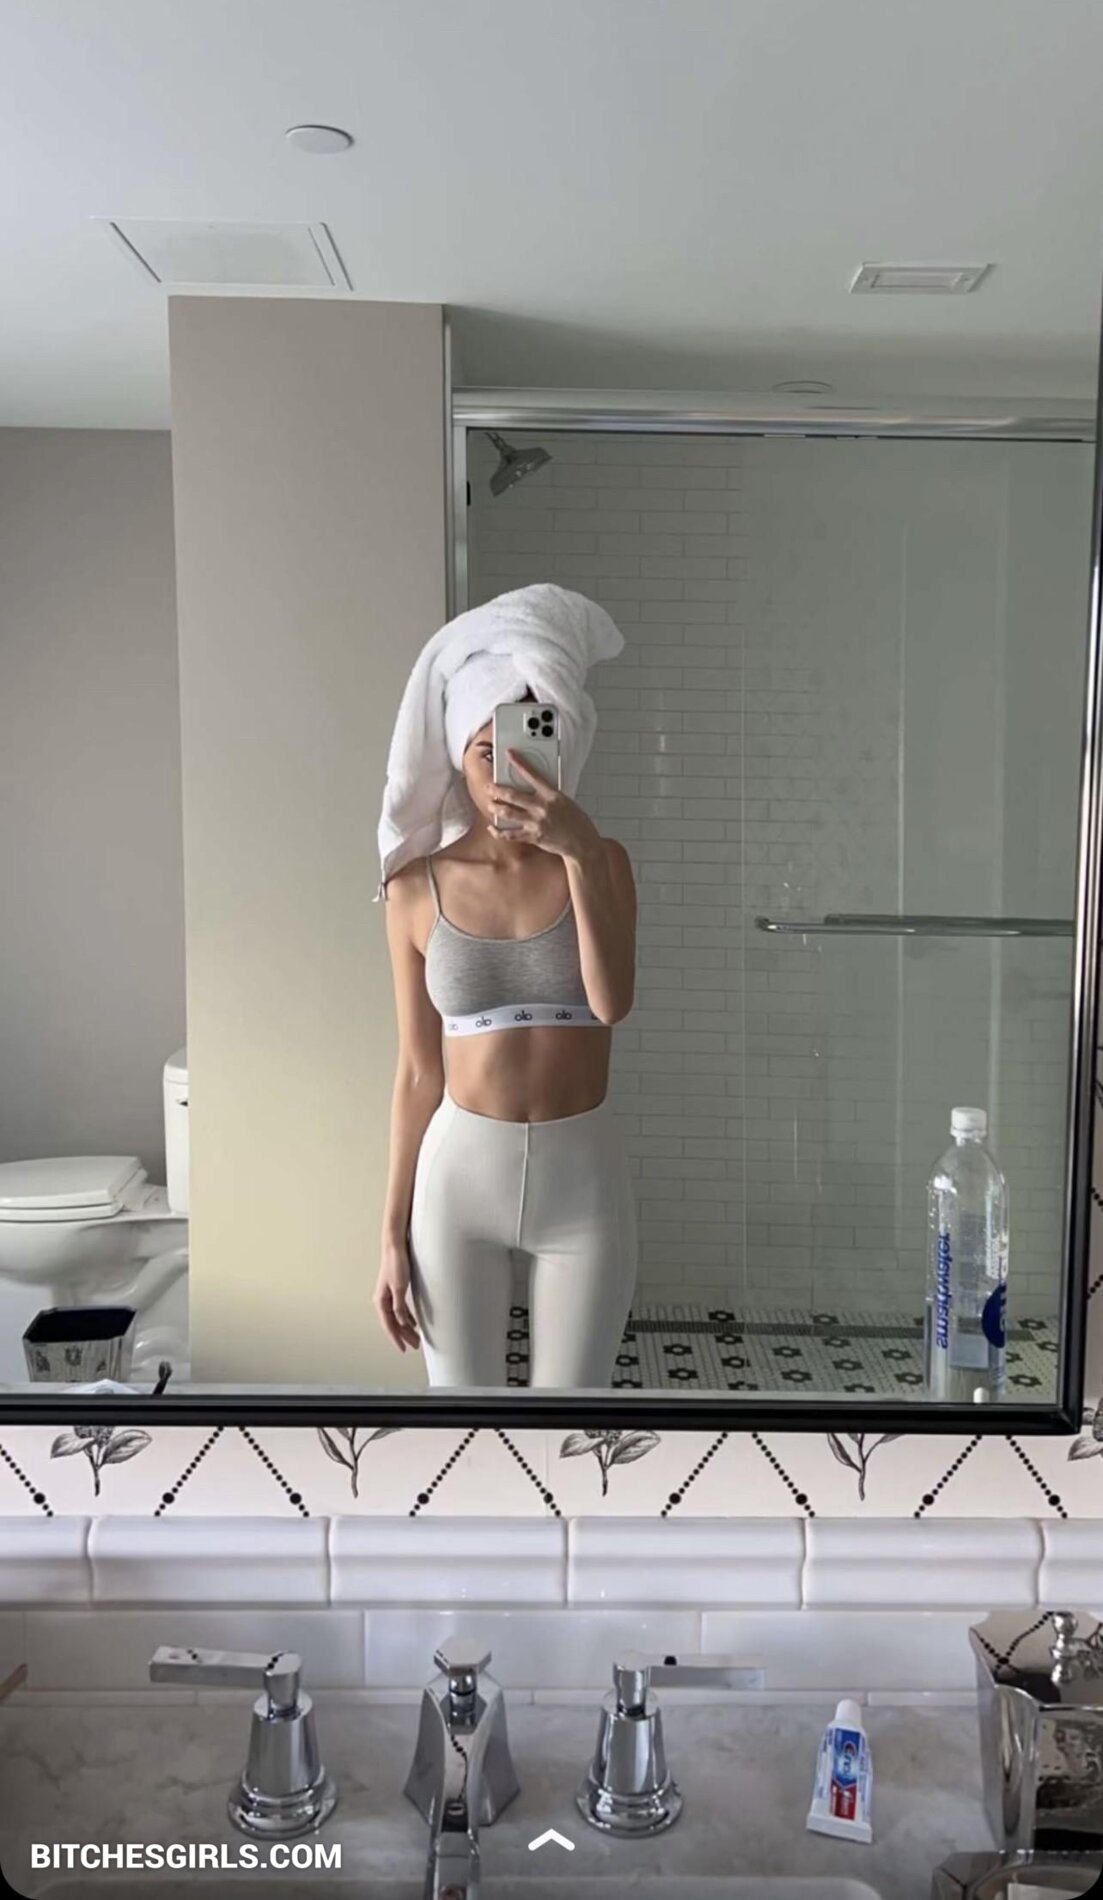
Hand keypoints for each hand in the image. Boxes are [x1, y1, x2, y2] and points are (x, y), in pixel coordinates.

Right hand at [374, 1236, 420, 1352]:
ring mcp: (389, 1295)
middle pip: (394, 1323)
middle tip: (415, 1345)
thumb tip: (402, 1323)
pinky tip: (413, 1323)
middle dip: (404, 1335)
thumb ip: (399, 1306)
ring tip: (416, 1337)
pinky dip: (407, 1317)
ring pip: (398, 1317)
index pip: (389, 1325)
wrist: (396, 1247)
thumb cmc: (396, 1264)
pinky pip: (401, 1309)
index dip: (396, 1338)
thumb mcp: (399, 1288)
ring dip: (406, 1327)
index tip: (404, 1349)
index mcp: (381, 1301)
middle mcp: (383, 1300)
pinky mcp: (396, 1290)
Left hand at [490, 751, 602, 863]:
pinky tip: (492, 828)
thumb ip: (549, 794)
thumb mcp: (565, 801)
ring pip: (508, 813)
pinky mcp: (533, 837)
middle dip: (497, 790)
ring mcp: (536, 823)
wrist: (581, 843)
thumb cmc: (576, 821)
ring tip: (490, 804)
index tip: (509, 754)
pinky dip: (498, 832)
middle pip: (513, 795)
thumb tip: (534, 788)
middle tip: (489, 787)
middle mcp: (542, 807)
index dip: (519, 763)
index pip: (532, 774)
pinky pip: (510, 834)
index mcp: (551, 795)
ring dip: (495, 808)